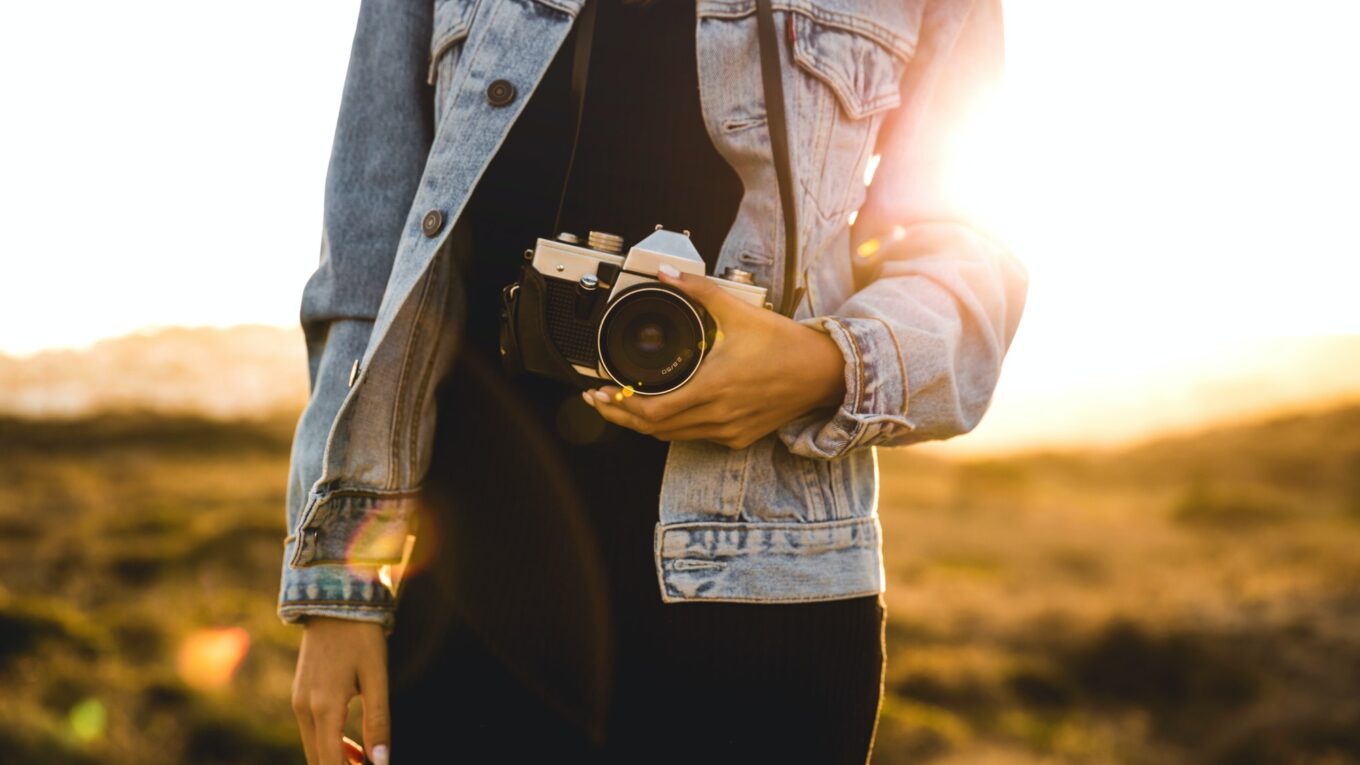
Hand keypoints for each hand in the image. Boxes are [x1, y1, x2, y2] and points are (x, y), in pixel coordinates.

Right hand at [292, 618, 389, 764]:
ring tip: (364, 764)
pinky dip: (329, 745)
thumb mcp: (377, 677)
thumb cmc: (361, 637)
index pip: (331, 761)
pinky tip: (353, 748)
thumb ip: (378, 720)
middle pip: (318, 759)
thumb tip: (381, 761)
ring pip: (313, 748)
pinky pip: (311, 732)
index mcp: (324, 706)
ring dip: (336, 761)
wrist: (334, 602)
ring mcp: (298, 701)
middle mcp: (304, 708)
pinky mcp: (299, 695)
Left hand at [583, 266, 845, 448]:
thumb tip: (666, 273)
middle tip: (601, 401)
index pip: (652, 411)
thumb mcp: (738, 311)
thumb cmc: (786, 345)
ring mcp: (728, 431)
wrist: (824, 373)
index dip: (620, 406)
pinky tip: (666, 411)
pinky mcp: (739, 437)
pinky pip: (695, 437)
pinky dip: (674, 427)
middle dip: (621, 416)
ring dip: (645, 424)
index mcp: (713, 386)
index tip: (601, 394)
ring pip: (672, 436)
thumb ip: (698, 290)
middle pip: (654, 429)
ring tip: (624, 406)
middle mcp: (718, 415)